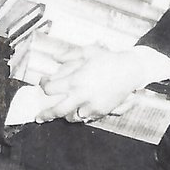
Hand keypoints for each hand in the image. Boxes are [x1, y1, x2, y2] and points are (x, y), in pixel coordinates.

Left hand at [35, 45, 169, 122]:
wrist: (130, 70)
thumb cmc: (108, 59)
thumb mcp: (87, 52)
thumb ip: (68, 55)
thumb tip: (54, 57)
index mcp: (75, 80)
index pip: (50, 89)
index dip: (43, 85)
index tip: (43, 82)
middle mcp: (81, 95)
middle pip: (57, 110)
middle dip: (46, 114)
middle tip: (39, 117)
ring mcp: (92, 105)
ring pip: (72, 117)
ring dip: (65, 115)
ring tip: (60, 113)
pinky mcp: (101, 111)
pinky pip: (86, 118)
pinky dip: (80, 115)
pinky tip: (78, 111)